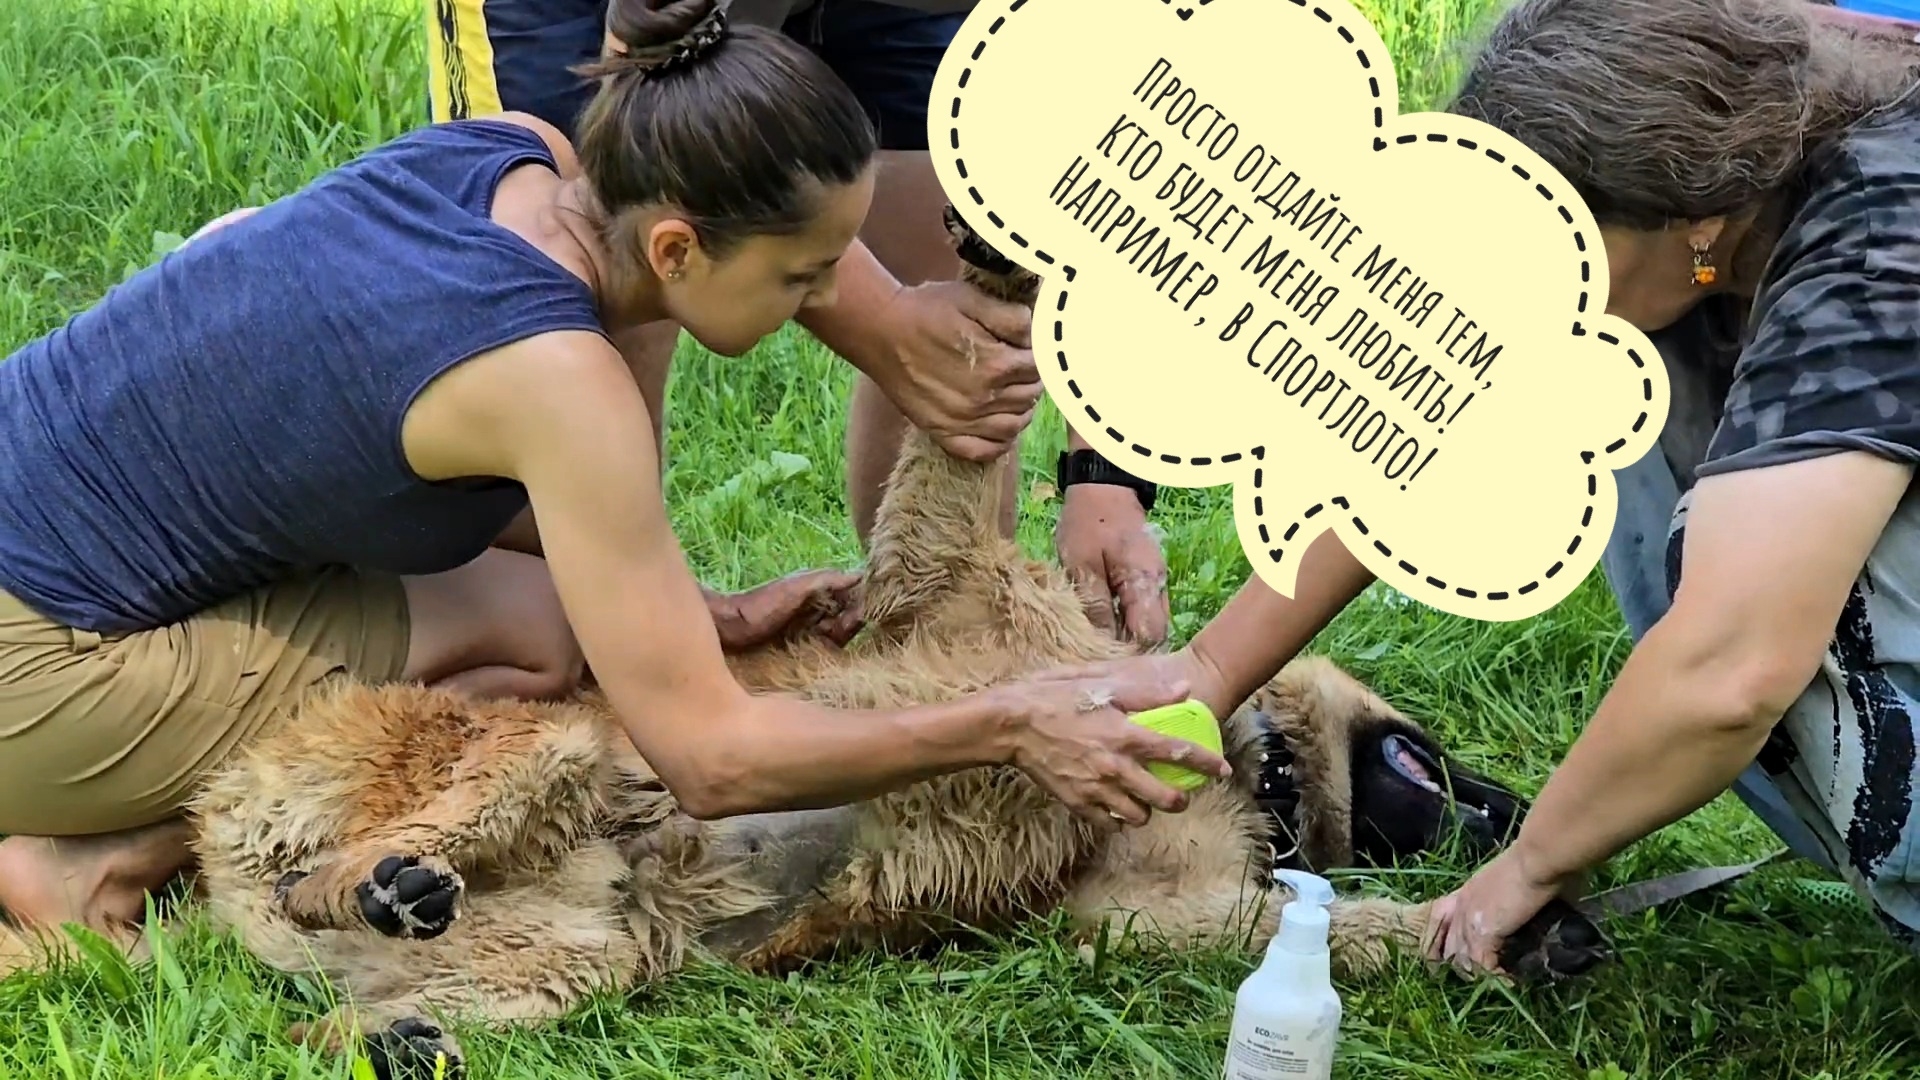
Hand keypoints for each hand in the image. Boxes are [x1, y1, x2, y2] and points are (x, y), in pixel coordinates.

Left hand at [709, 570, 863, 652]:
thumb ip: (827, 580)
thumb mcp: (796, 588)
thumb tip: (860, 575)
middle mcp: (821, 602)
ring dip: (839, 635)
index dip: (861, 603)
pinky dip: (830, 646)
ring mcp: (814, 622)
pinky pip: (829, 644)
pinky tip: (821, 648)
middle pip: (852, 613)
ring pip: (842, 630)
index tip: (853, 616)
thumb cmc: (763, 605)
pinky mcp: (807, 641)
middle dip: (849, 622)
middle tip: (834, 629)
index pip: (856, 591)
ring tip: (823, 636)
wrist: (732, 628)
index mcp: (822, 585)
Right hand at [868, 280, 1041, 461]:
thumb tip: (1035, 333)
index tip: (1026, 348)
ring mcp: (962, 420)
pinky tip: (999, 429)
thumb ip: (1011, 317)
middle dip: (1031, 381)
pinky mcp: (941, 432)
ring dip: (1021, 411)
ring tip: (1013, 395)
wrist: (879, 330)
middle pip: (1029, 397)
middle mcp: (983, 399)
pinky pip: (982, 451)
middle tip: (1020, 368)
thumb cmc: (924, 310)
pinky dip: (998, 444)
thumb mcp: (971, 299)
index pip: (1038, 368)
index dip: (1036, 355)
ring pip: (1013, 427)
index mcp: (996, 364)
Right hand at [990, 660, 1232, 827]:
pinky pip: (1107, 823)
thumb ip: (1146, 692)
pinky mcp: (1076, 802)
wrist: (1011, 725)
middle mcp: (1115, 767)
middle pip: (1164, 797)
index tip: (1224, 771)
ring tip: (1147, 801)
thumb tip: (1184, 690)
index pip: (1179, 752)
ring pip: (1138, 816)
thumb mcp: (1102, 686)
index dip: (1207, 763)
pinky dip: (1117, 819)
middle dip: (1180, 799)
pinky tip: (1118, 808)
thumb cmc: (1056, 699)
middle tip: (1182, 795)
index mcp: (1125, 735)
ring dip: (1149, 811)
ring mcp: (1095, 789)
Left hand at [1056, 484, 1169, 645]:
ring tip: (1095, 648)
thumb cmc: (1089, 522)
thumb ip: (1094, 604)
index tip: (1100, 664)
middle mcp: (1158, 588)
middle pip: (1152, 635)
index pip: (1149, 636)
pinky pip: (1139, 612)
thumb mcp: (1081, 563)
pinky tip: (1100, 628)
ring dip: (1124, 637)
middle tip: (1094, 660)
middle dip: (1127, 651)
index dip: (1128, 655)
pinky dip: (1122, 623)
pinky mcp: (1144, 581)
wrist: (1103, 488)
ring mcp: (1154, 584)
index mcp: (1145, 583)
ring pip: (1146, 625)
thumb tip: (1102, 643)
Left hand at [1422, 846, 1583, 979]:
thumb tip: (1546, 911)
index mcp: (1469, 890)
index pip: (1443, 921)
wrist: (1539, 857)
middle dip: (1463, 963)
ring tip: (1499, 981)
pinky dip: (1496, 976)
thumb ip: (1522, 901)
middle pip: (1449, 944)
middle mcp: (1462, 905)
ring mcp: (1469, 918)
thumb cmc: (1540, 862)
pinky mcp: (1482, 932)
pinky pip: (1483, 964)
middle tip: (1485, 975)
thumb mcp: (1521, 883)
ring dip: (1480, 972)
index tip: (1463, 956)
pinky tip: (1512, 980)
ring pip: (1462, 958)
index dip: (1451, 941)